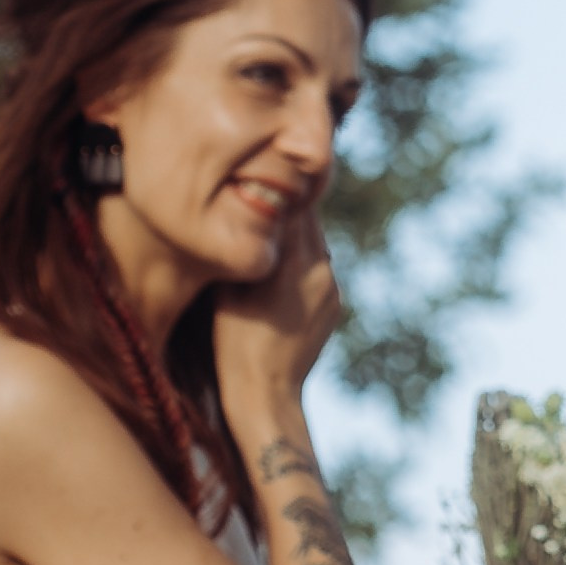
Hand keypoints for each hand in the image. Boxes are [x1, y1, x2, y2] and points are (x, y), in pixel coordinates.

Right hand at [215, 207, 341, 411]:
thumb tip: (247, 216)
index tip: (260, 173)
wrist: (268, 392)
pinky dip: (303, 261)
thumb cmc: (235, 342)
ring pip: (317, 245)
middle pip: (309, 223)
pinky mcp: (336, 305)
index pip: (292, 209)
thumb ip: (246, 250)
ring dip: (297, 235)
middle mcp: (323, 272)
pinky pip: (320, 270)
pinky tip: (282, 266)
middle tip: (265, 188)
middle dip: (288, 208)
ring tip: (271, 227)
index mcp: (296, 264)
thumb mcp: (230, 289)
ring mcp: (333, 290)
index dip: (276, 189)